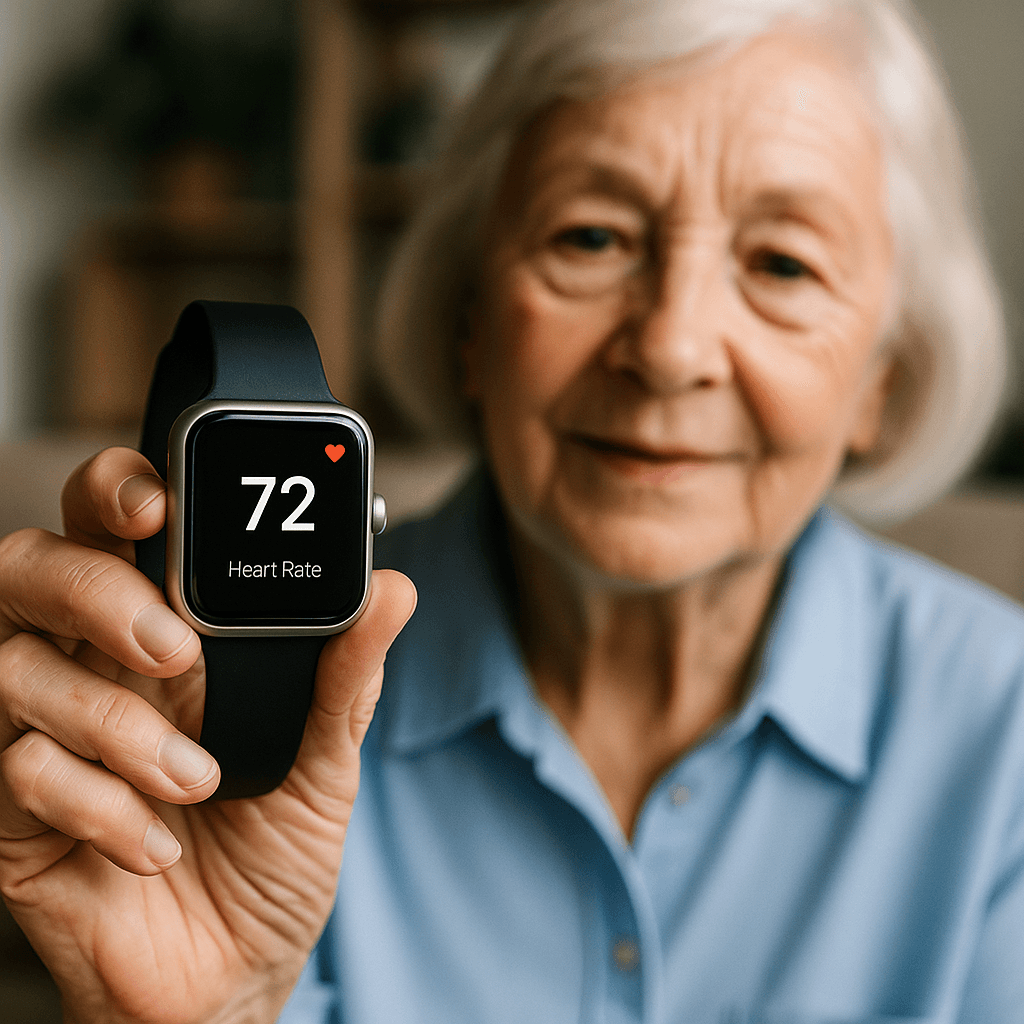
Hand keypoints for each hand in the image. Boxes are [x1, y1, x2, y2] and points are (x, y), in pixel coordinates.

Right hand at [0, 447, 415, 1023]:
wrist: (234, 974)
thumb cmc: (273, 854)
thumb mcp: (327, 763)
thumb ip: (346, 677)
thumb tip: (392, 588)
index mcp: (170, 634)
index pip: (115, 526)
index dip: (117, 489)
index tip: (158, 502)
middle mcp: (97, 666)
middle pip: (34, 568)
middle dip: (95, 589)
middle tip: (171, 647)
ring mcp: (49, 734)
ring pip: (15, 665)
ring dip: (113, 721)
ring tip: (196, 782)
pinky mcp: (17, 812)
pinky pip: (19, 769)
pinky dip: (97, 803)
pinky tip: (153, 845)